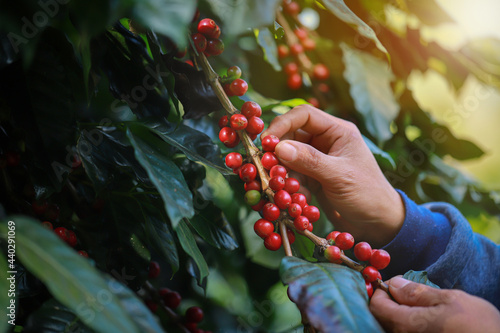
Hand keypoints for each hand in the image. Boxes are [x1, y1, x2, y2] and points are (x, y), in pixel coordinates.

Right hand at [261, 105, 403, 246]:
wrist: (378, 225)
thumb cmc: (367, 194)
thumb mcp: (339, 175)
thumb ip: (309, 160)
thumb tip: (278, 147)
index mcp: (337, 131)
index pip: (304, 115)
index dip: (282, 124)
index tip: (266, 141)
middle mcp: (326, 142)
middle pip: (291, 136)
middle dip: (277, 151)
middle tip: (265, 167)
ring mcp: (318, 160)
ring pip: (288, 157)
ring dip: (281, 171)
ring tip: (278, 186)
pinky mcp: (312, 178)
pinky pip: (292, 175)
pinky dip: (288, 185)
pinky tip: (293, 198)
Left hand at [370, 276, 499, 332]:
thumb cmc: (478, 326)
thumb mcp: (450, 300)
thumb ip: (417, 292)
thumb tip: (394, 284)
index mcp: (407, 325)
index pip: (376, 306)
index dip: (381, 290)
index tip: (396, 283)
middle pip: (381, 318)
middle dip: (389, 301)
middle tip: (406, 291)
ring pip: (392, 327)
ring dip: (399, 312)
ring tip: (419, 304)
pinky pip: (404, 332)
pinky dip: (408, 323)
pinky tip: (424, 318)